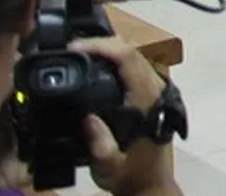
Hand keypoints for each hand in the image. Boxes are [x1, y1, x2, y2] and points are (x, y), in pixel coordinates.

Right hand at [72, 37, 178, 195]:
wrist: (149, 184)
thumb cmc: (130, 175)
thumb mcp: (109, 167)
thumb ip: (100, 145)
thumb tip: (87, 118)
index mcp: (147, 101)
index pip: (129, 58)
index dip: (102, 46)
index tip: (75, 48)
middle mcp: (155, 89)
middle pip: (131, 50)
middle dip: (100, 43)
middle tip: (71, 48)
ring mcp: (155, 90)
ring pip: (133, 56)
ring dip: (107, 50)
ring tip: (78, 53)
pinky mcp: (149, 94)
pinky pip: (132, 67)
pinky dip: (112, 60)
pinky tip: (94, 66)